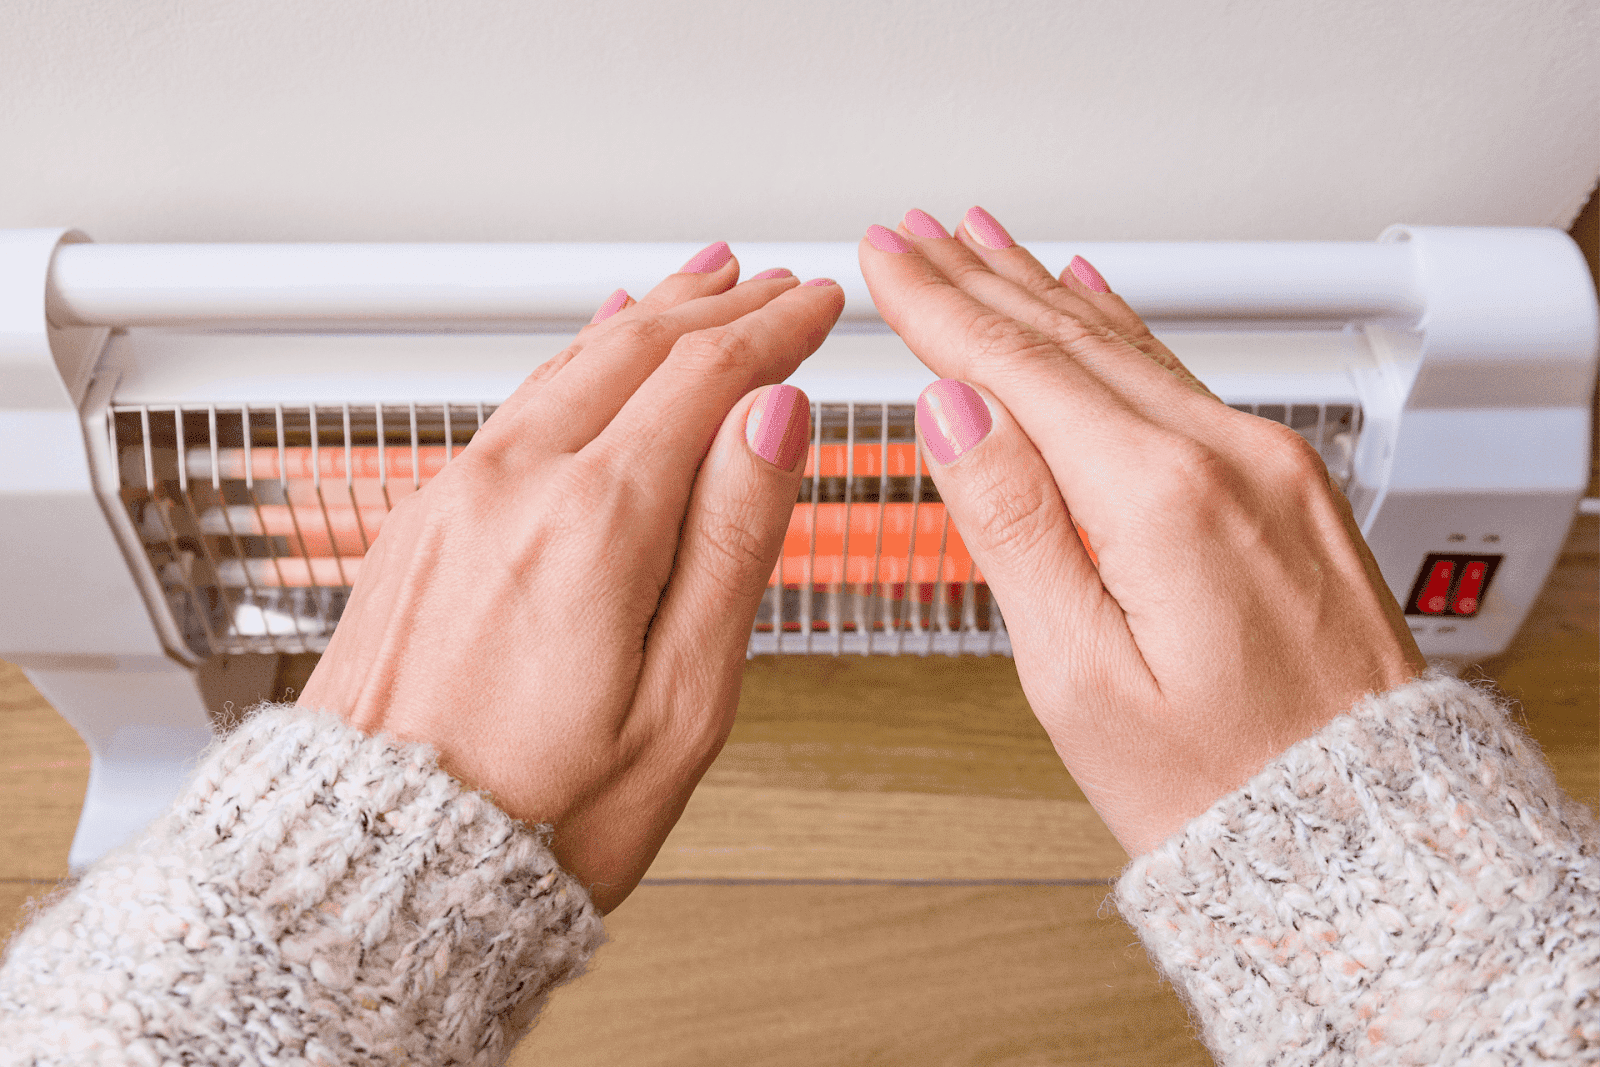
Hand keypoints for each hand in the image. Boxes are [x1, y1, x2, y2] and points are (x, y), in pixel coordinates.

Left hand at [298, 247, 841, 912]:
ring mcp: (454, 498)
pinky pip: (511, 406)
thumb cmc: (541, 813)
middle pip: (635, 347)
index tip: (818, 307)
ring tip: (698, 286)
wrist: (377, 865)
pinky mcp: (419, 524)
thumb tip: (775, 420)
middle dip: (719, 305)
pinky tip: (590, 353)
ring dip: (646, 317)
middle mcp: (513, 488)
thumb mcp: (683, 700)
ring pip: (566, 365)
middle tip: (776, 285)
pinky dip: (574, 361)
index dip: (777, 330)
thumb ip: (733, 541)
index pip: (708, 377)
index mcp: (595, 524)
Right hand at [860, 209, 1426, 857]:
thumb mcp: (1078, 677)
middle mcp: (1227, 459)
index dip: (940, 308)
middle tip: (915, 235)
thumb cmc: (1219, 784)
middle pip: (1072, 338)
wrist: (1366, 831)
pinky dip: (1122, 330)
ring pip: (1130, 348)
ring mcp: (1270, 466)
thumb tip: (953, 414)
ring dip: (1044, 291)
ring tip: (983, 244)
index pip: (1018, 369)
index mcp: (1161, 499)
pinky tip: (1094, 296)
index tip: (888, 261)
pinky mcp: (1292, 488)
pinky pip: (1184, 380)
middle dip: (980, 279)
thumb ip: (1012, 527)